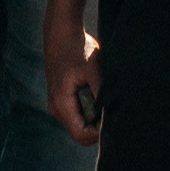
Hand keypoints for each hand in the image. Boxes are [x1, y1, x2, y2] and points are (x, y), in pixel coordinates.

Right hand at [46, 22, 103, 145]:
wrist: (61, 34)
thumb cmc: (78, 49)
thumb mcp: (94, 70)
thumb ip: (102, 94)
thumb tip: (113, 115)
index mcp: (62, 103)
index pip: (82, 136)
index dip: (100, 134)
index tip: (112, 117)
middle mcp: (56, 109)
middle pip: (81, 134)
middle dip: (98, 126)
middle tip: (111, 105)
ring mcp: (57, 105)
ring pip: (80, 125)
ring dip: (94, 117)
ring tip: (102, 95)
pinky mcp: (61, 100)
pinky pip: (78, 115)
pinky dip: (90, 109)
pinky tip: (95, 91)